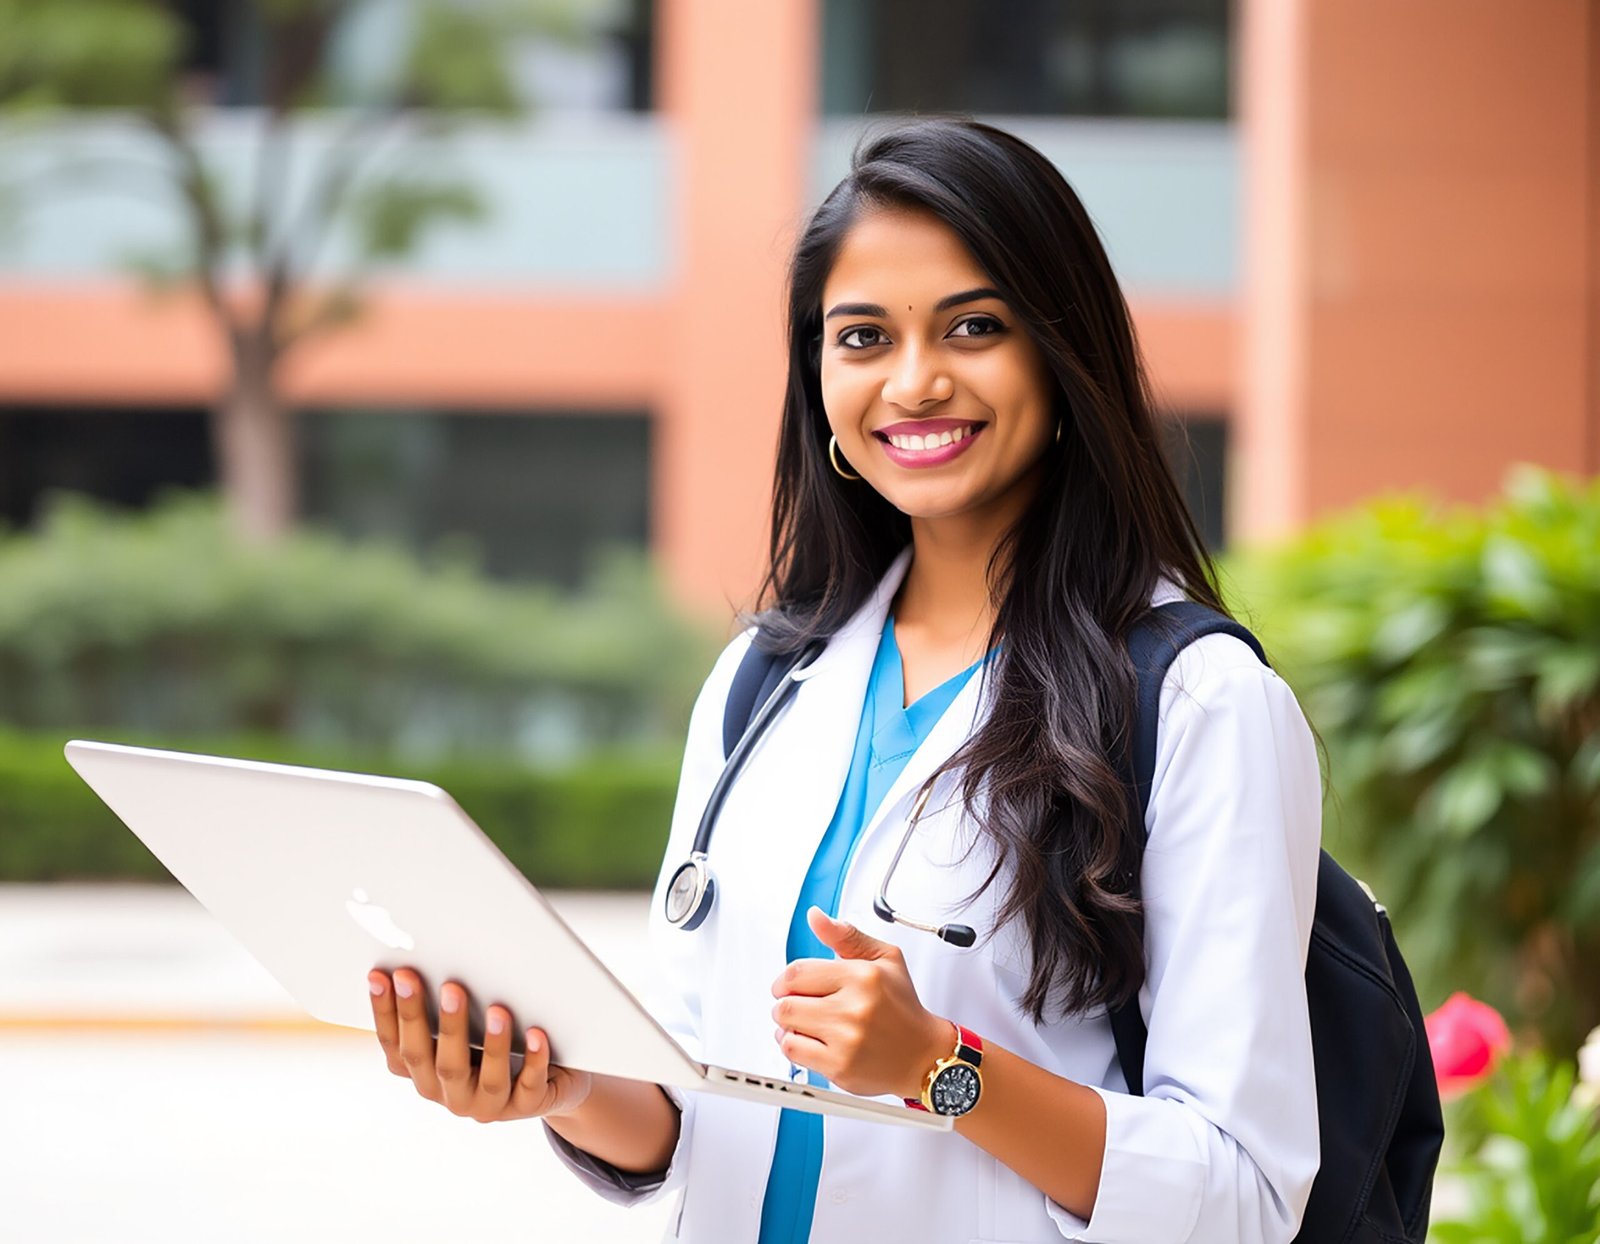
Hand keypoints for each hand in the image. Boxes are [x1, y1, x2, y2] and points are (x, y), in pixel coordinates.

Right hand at [368, 968, 592, 1122]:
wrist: (547, 1080)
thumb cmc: (497, 1042)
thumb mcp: (466, 1026)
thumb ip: (445, 1004)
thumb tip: (425, 955)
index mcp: (425, 1075)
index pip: (397, 1046)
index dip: (386, 1013)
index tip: (382, 976)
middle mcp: (450, 1095)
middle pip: (435, 1060)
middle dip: (432, 1021)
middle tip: (440, 983)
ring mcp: (488, 1105)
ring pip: (487, 1078)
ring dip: (492, 1044)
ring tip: (499, 1010)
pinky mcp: (526, 1107)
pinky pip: (530, 1088)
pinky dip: (534, 1061)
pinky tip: (537, 1035)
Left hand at [769, 907, 952, 1098]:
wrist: (923, 1054)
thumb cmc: (903, 1006)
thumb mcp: (884, 959)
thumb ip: (846, 936)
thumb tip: (815, 917)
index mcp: (863, 976)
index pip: (797, 973)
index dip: (785, 980)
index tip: (789, 986)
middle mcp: (854, 1008)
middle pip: (787, 1003)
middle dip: (786, 1003)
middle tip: (800, 1004)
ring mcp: (846, 1040)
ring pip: (786, 1027)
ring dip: (787, 1025)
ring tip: (806, 1023)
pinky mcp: (840, 1067)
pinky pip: (793, 1052)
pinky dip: (792, 1045)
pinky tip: (809, 1040)